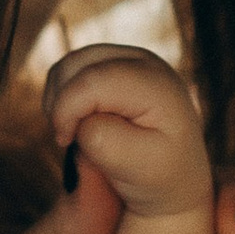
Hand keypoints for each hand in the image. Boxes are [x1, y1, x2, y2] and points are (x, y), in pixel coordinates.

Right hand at [41, 42, 214, 216]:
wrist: (177, 175)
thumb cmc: (158, 174)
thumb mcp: (137, 166)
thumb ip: (102, 139)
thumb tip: (81, 119)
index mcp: (156, 85)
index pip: (93, 81)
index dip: (67, 109)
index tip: (64, 142)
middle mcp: (144, 62)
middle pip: (77, 64)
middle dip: (60, 102)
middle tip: (66, 139)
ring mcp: (130, 58)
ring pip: (70, 63)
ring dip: (58, 97)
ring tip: (71, 132)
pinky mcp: (116, 64)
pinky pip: (73, 68)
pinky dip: (63, 93)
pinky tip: (74, 120)